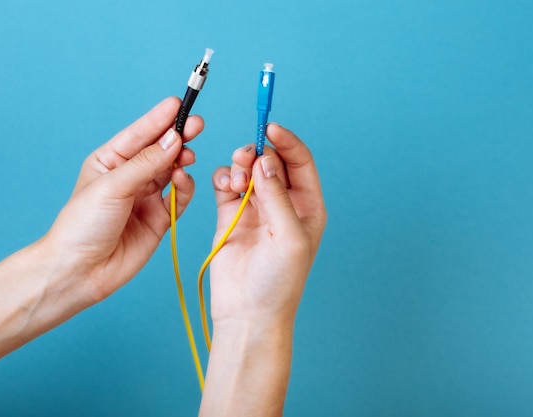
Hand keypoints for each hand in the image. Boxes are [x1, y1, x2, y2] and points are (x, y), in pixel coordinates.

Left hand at [44, 97, 203, 303]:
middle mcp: (130, 176)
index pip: (140, 134)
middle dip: (178, 136)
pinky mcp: (161, 218)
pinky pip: (180, 196)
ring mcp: (147, 197)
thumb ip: (147, 163)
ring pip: (173, 170)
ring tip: (186, 157)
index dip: (160, 118)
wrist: (81, 271)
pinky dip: (186, 187)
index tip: (180, 104)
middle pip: (161, 150)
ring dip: (182, 161)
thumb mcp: (113, 186)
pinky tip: (183, 181)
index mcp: (110, 161)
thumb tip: (174, 139)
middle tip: (196, 125)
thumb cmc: (83, 225)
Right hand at [210, 123, 325, 327]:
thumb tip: (265, 160)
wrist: (247, 312)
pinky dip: (225, 177)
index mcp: (307, 205)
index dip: (286, 142)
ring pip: (248, 168)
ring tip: (236, 182)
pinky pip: (227, 182)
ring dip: (240, 165)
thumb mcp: (288, 237)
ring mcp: (257, 207)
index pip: (300, 161)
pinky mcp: (231, 214)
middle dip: (259, 153)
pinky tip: (226, 187)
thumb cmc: (278, 281)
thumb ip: (277, 196)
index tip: (270, 127)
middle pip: (272, 160)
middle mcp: (283, 202)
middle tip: (247, 159)